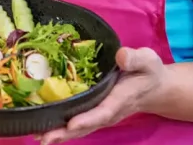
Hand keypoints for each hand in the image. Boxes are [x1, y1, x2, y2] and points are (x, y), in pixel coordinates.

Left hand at [39, 47, 166, 144]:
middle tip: (44, 138)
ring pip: (80, 128)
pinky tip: (43, 129)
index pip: (103, 111)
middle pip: (86, 126)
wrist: (153, 88)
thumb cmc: (148, 72)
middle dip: (65, 133)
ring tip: (38, 136)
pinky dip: (62, 128)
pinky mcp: (95, 114)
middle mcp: (109, 112)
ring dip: (60, 134)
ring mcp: (101, 115)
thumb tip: (121, 56)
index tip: (71, 123)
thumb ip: (136, 58)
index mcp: (120, 99)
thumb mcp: (147, 61)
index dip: (87, 118)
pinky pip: (78, 124)